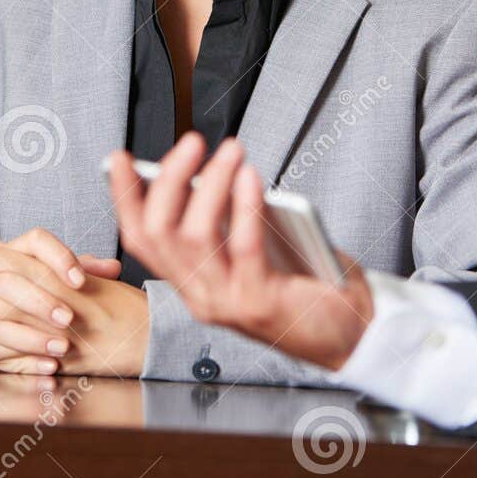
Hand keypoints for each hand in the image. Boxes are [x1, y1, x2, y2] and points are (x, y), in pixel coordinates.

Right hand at [0, 228, 124, 374]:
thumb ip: (79, 272)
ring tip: (62, 348)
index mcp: (12, 253)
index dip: (58, 257)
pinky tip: (45, 367)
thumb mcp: (48, 281)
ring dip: (29, 334)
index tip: (80, 280)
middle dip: (39, 300)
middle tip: (69, 318)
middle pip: (9, 277)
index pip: (35, 240)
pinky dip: (13, 360)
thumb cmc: (16, 299)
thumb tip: (112, 268)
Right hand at [110, 131, 374, 371]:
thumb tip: (210, 174)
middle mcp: (201, 297)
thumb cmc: (308, 284)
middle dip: (168, 181)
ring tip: (230, 151)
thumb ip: (229, 224)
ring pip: (195, 238)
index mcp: (193, 284)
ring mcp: (228, 304)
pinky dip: (244, 205)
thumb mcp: (255, 250)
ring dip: (210, 184)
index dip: (125, 199)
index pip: (141, 241)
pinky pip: (244, 247)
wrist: (354, 334)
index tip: (122, 158)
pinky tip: (250, 176)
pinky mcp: (262, 304)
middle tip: (193, 143)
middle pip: (159, 234)